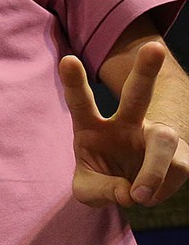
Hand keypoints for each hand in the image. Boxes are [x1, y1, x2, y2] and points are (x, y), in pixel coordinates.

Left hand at [59, 42, 188, 206]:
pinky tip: (146, 196)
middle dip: (146, 71)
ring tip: (140, 196)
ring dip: (155, 168)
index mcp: (91, 125)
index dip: (74, 82)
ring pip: (165, 138)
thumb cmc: (103, 181)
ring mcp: (155, 136)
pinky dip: (158, 191)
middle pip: (137, 94)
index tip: (67, 60)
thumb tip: (129, 192)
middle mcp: (126, 123)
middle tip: (155, 49)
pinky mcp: (180, 155)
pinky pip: (175, 171)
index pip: (81, 102)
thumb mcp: (88, 191)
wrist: (134, 189)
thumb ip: (99, 190)